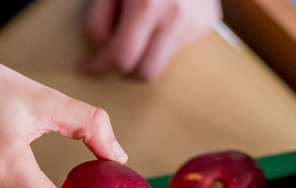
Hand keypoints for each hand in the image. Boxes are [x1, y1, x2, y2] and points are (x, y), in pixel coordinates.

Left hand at [81, 0, 220, 79]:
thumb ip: (99, 20)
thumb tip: (103, 51)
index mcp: (147, 4)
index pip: (122, 57)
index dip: (100, 67)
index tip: (88, 67)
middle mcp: (176, 17)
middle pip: (145, 72)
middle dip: (124, 69)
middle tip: (111, 55)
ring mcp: (196, 22)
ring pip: (162, 63)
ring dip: (144, 55)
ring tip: (138, 30)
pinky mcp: (207, 23)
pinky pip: (177, 47)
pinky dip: (162, 40)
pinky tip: (160, 18)